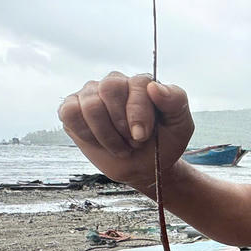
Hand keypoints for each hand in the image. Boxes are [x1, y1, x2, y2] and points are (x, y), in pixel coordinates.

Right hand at [57, 72, 194, 187]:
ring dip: (106, 135)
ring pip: (90, 106)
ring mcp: (91, 94)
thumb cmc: (163, 143)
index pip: (136, 84)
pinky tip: (99, 141)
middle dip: (121, 124)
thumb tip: (154, 87)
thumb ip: (175, 101)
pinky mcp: (72, 109)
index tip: (141, 136)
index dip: (137, 112)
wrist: (144, 167)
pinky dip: (86, 133)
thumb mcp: (180, 125)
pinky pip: (70, 113)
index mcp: (141, 83)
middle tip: (132, 142)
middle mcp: (115, 83)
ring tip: (119, 146)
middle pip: (109, 89)